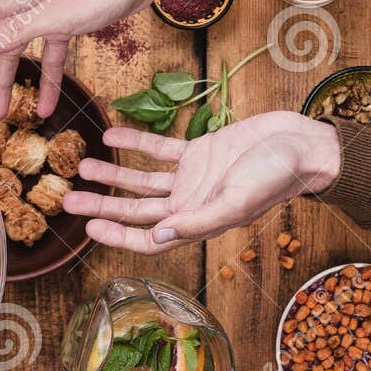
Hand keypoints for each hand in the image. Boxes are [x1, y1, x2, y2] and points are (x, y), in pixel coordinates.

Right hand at [0, 0, 187, 120]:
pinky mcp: (69, 24)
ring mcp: (46, 16)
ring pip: (18, 55)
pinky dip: (48, 83)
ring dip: (9, 85)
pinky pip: (51, 58)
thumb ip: (15, 32)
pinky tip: (48, 109)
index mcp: (13, 1)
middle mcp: (23, 6)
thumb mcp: (54, 16)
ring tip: (0, 117)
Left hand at [63, 112, 341, 253]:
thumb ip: (198, 221)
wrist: (302, 144)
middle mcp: (190, 203)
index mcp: (197, 221)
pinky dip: (137, 142)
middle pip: (137, 209)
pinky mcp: (201, 151)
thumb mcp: (236, 201)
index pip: (149, 237)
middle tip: (67, 198)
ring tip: (82, 166)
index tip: (88, 228)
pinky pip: (161, 149)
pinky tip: (112, 133)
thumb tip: (157, 238)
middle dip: (103, 205)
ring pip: (142, 180)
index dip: (118, 235)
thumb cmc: (276, 176)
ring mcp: (193, 177)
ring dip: (113, 174)